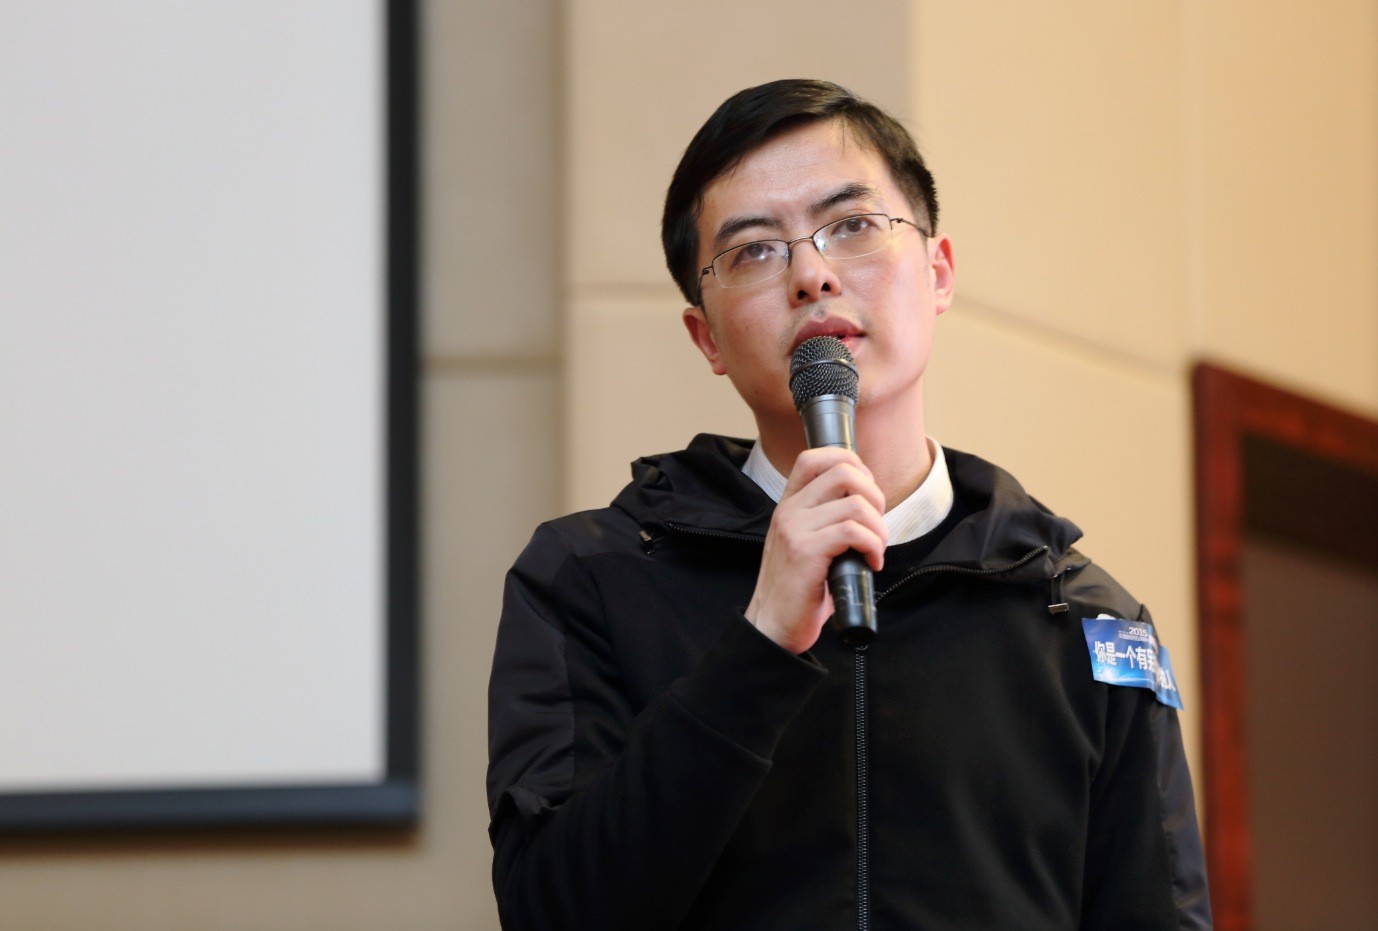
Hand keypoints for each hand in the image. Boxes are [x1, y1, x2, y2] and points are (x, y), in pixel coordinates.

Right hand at [745, 447, 886, 653]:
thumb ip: (827, 520)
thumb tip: (868, 505)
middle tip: (875, 525)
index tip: (867, 493)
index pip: (815, 457)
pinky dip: (873, 546)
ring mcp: (794, 529)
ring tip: (875, 549)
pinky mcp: (805, 552)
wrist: (772, 625)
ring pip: (855, 504)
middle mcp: (789, 510)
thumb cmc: (797, 590)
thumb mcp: (806, 543)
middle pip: (843, 471)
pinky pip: (853, 532)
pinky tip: (871, 563)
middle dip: (874, 496)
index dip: (851, 463)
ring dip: (878, 527)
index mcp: (789, 504)